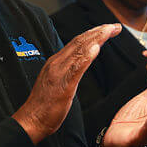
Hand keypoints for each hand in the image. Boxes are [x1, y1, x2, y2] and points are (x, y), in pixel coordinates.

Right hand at [14, 24, 119, 143]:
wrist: (31, 120)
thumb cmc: (45, 105)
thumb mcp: (59, 82)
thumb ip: (68, 71)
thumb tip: (79, 64)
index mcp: (56, 62)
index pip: (77, 43)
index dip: (93, 34)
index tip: (107, 29)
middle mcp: (57, 63)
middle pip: (80, 42)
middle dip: (98, 32)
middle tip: (115, 26)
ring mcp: (59, 73)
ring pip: (79, 50)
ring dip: (95, 39)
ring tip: (108, 30)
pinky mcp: (62, 85)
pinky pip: (76, 68)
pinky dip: (86, 57)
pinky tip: (96, 49)